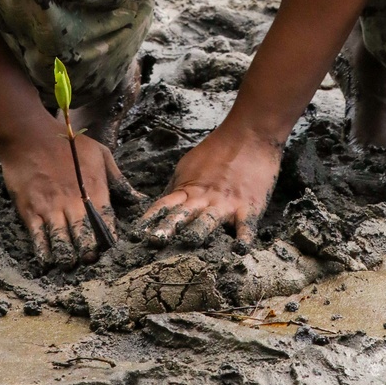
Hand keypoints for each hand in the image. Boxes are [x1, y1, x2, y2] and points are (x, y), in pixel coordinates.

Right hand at [0, 118, 143, 267]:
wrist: (29, 135)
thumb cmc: (68, 144)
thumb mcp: (100, 154)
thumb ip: (119, 179)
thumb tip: (138, 199)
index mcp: (94, 189)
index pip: (107, 222)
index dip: (110, 240)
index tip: (111, 251)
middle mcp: (73, 202)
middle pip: (84, 237)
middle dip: (89, 253)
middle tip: (90, 261)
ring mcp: (50, 208)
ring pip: (62, 242)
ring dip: (68, 257)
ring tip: (71, 264)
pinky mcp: (30, 211)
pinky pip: (38, 238)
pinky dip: (44, 252)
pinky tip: (47, 262)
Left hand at [138, 121, 282, 247]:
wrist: (250, 134)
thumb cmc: (218, 151)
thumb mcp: (189, 166)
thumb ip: (176, 190)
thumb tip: (158, 210)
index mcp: (189, 189)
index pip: (164, 206)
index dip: (149, 220)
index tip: (135, 236)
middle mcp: (205, 198)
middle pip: (183, 214)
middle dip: (168, 228)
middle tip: (154, 242)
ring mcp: (227, 203)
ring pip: (209, 220)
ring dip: (198, 231)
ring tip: (189, 242)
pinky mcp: (250, 207)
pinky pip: (245, 226)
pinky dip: (243, 238)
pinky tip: (239, 250)